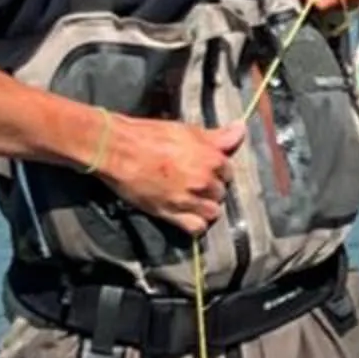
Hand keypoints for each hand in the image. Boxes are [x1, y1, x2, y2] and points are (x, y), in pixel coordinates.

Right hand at [98, 116, 245, 234]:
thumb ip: (218, 136)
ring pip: (212, 213)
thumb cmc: (149, 136)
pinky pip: (196, 228)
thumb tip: (241, 129)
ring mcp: (188, 199)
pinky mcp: (170, 213)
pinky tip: (189, 216)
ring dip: (206, 208)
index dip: (217, 171)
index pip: (228, 172)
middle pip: (221, 193)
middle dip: (211, 189)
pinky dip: (195, 225)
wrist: (117, 150)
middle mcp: (204, 181)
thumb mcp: (187, 131)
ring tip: (193, 200)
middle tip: (196, 184)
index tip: (207, 170)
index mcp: (211, 159)